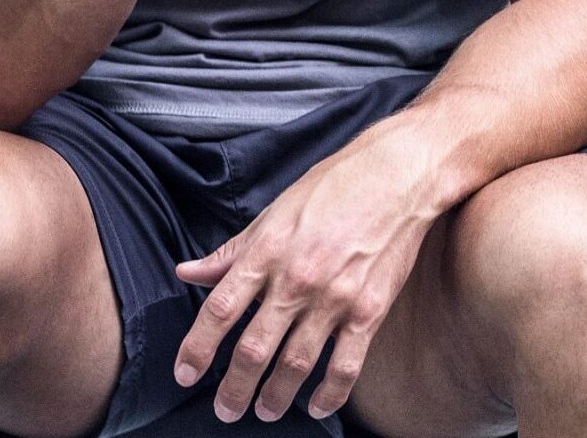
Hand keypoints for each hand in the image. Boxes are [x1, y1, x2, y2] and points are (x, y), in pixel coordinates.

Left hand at [172, 132, 434, 423]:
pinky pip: (346, 365)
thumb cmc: (335, 186)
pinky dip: (329, 393)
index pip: (219, 310)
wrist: (401, 174)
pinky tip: (317, 406)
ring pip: (295, 365)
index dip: (197, 348)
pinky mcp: (370, 309)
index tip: (185, 374)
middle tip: (225, 409)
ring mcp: (335, 297)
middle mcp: (297, 279)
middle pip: (253, 349)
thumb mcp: (275, 212)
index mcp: (267, 251)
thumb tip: (188, 272)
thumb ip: (232, 251)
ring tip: (264, 411)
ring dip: (275, 397)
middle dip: (234, 388)